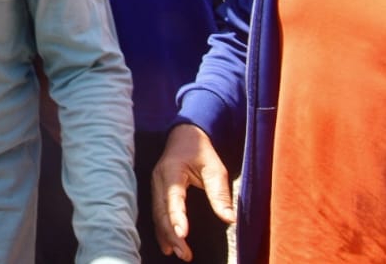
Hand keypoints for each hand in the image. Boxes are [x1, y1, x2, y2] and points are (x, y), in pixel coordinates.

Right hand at [151, 124, 234, 260]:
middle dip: (171, 234)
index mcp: (171, 171)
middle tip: (184, 254)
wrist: (184, 134)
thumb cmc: (200, 150)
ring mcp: (155, 186)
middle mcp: (159, 180)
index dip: (177, 217)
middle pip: (161, 211)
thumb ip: (219, 193)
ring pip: (157, 215)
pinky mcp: (157, 191)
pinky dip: (161, 229)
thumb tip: (230, 219)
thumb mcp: (215, 168)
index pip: (173, 198)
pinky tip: (167, 244)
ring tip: (176, 253)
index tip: (182, 235)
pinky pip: (156, 213)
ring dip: (166, 235)